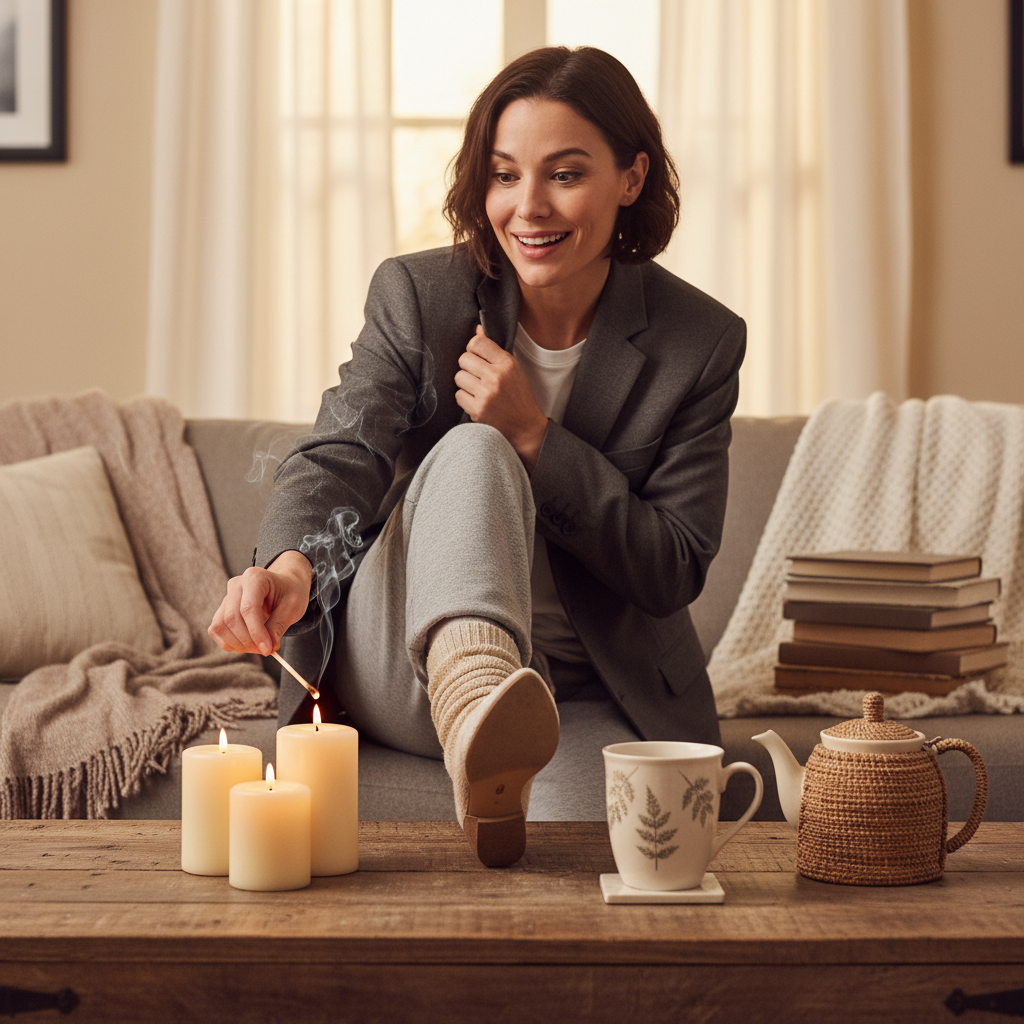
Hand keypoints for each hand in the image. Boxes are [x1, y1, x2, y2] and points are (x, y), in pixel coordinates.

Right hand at [208, 550, 312, 656]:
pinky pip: (217, 631)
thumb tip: (267, 648)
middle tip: (267, 650)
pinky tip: (249, 644)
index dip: (256, 632)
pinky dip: (231, 643)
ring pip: (221, 626)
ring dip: (239, 644)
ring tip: (260, 647)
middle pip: (232, 618)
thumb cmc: (290, 593)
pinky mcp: (221, 610)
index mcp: (255, 577)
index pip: (248, 608)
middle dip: (249, 641)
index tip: (267, 649)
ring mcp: (226, 597)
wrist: (284, 587)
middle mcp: (236, 585)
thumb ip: (278, 626)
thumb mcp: (293, 607)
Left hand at [455, 325, 548, 472]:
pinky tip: (477, 402)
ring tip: (479, 390)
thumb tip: (476, 330)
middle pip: (464, 359)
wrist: (526, 428)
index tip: (478, 358)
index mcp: (507, 363)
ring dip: (465, 383)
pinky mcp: (478, 410)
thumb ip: (493, 350)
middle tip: (479, 377)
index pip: (477, 343)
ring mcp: (486, 394)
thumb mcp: (513, 369)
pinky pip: (458, 395)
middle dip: (468, 367)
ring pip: (459, 377)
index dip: (473, 349)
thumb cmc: (519, 397)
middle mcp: (496, 376)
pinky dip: (465, 399)